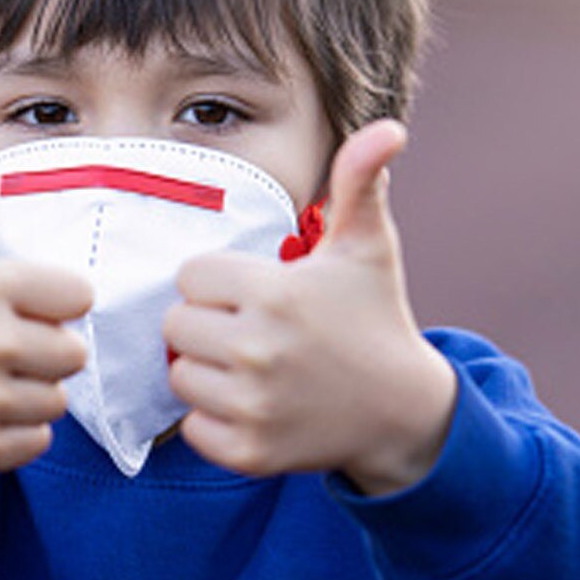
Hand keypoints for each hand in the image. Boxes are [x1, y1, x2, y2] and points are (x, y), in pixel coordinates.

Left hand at [163, 120, 455, 493]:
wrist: (403, 410)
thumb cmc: (374, 317)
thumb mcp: (366, 247)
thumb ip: (359, 182)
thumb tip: (387, 127)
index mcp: (275, 294)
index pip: (191, 277)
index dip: (219, 283)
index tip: (257, 293)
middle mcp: (258, 350)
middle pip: (176, 326)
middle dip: (207, 325)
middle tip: (252, 332)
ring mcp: (253, 406)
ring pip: (180, 376)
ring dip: (207, 373)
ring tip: (254, 368)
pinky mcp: (249, 452)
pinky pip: (192, 427)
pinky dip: (214, 420)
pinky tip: (254, 405)